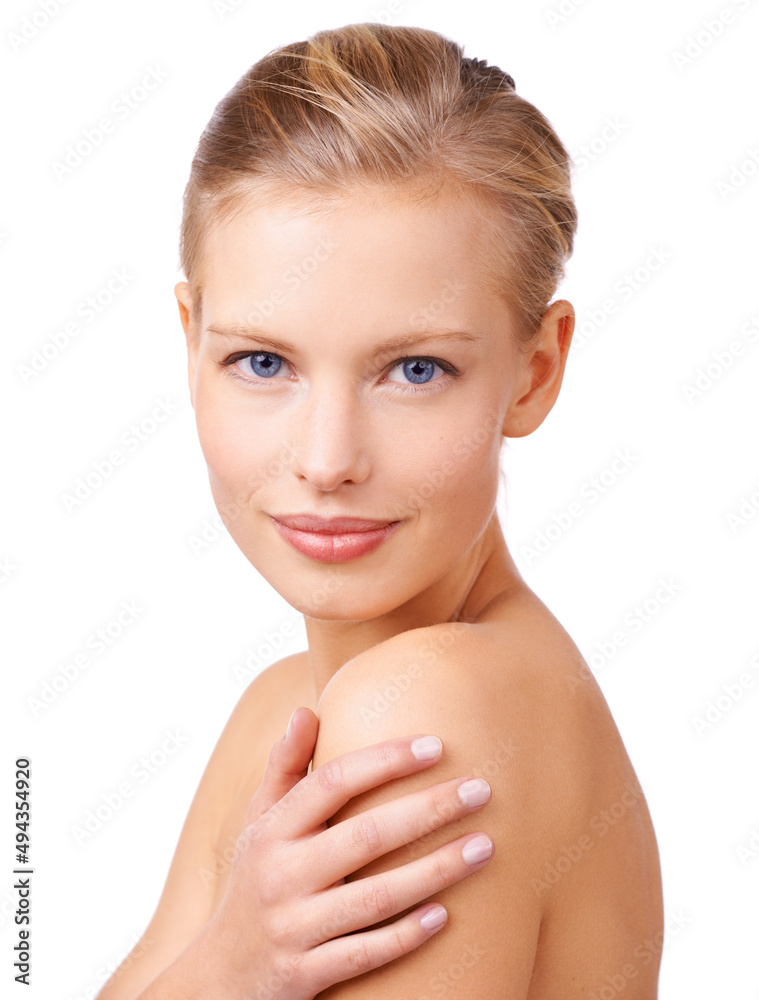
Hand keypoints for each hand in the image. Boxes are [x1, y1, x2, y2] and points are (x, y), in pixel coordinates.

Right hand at [195, 706, 494, 999]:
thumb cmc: (255, 881)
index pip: (333, 783)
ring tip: (485, 847)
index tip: (437, 745)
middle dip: (429, 810)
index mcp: (273, 830)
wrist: (219, 977)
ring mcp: (293, 928)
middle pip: (365, 836)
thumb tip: (306, 711)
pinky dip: (406, 934)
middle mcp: (280, 875)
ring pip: (375, 897)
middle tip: (481, 790)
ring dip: (435, 871)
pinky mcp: (305, 975)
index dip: (386, 761)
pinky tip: (446, 914)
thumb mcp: (259, 822)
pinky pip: (366, 953)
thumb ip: (285, 767)